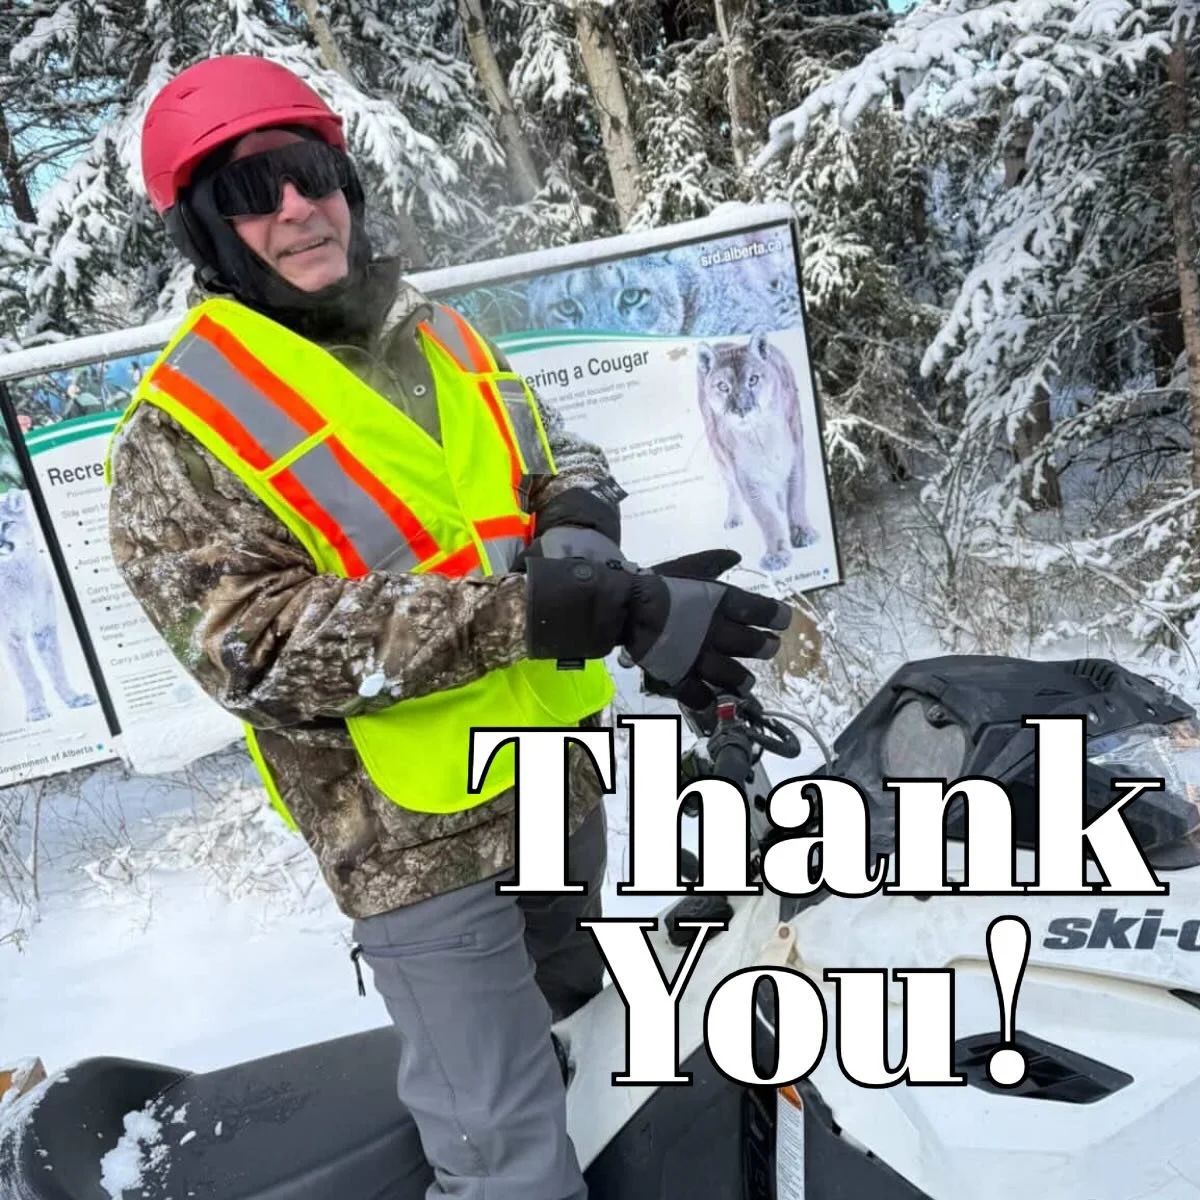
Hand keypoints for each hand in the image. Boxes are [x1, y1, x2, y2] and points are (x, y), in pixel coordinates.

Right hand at [523, 552, 791, 703]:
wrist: (625, 606)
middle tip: (768, 648)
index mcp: (724, 603)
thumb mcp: (688, 566)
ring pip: (733, 675)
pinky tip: (714, 701)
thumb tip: (735, 555)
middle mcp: (720, 633)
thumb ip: (713, 562)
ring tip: (747, 681)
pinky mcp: (681, 677)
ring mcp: (701, 659)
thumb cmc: (657, 582)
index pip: (764, 612)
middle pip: (755, 645)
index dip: (778, 617)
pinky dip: (709, 701)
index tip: (782, 621)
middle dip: (765, 647)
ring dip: (743, 679)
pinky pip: (700, 696)